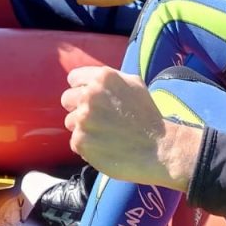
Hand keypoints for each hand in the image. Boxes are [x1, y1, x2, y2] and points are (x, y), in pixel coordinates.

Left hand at [60, 66, 199, 189]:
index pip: (73, 78)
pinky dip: (87, 146)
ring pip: (70, 122)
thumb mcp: (133, 83)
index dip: (81, 89)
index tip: (91, 100)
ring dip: (83, 128)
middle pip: (67, 99)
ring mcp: (84, 118)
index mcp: (102, 77)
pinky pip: (75, 142)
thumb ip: (108, 79)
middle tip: (96, 119)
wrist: (159, 148)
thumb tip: (89, 79)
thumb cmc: (148, 116)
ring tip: (104, 134)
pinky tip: (104, 147)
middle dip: (78, 108)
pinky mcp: (81, 140)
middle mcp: (90, 94)